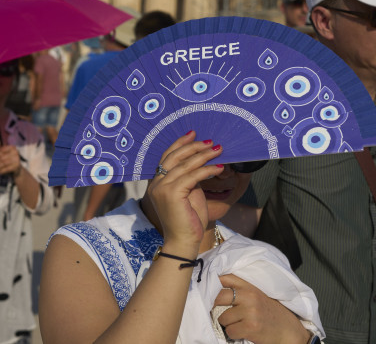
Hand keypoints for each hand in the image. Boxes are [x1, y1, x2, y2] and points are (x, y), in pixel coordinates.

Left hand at [0, 143, 21, 177]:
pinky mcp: (16, 167)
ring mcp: (17, 160)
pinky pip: (5, 169)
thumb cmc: (10, 160)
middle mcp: (16, 153)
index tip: (0, 157)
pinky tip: (0, 172)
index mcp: (13, 148)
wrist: (17, 170)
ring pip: (3, 163)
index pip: (1, 150)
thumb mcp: (5, 154)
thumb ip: (1, 148)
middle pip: (1, 157)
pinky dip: (1, 171)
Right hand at [145, 131, 222, 254]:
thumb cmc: (188, 220)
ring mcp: (162, 188)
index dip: (180, 144)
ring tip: (218, 150)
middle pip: (174, 157)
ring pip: (185, 165)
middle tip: (210, 141)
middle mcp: (156, 184)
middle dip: (194, 146)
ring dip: (204, 155)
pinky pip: (193, 176)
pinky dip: (207, 169)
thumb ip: (190, 178)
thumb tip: (200, 162)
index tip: (193, 134)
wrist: (183, 242)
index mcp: (156, 183)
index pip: (167, 157)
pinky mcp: (172, 193)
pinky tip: (219, 167)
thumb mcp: (189, 193)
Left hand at [215, 274, 310, 343]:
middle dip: (214, 305)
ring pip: (223, 317)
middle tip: (218, 310)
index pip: (224, 278)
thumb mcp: (257, 295)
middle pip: (218, 297)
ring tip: (238, 323)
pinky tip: (242, 331)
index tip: (206, 289)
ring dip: (227, 323)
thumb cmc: (270, 312)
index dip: (212, 283)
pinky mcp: (251, 327)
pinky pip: (230, 331)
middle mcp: (249, 296)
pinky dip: (233, 333)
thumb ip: (240, 289)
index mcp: (250, 286)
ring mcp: (250, 312)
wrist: (287, 329)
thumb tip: (214, 287)